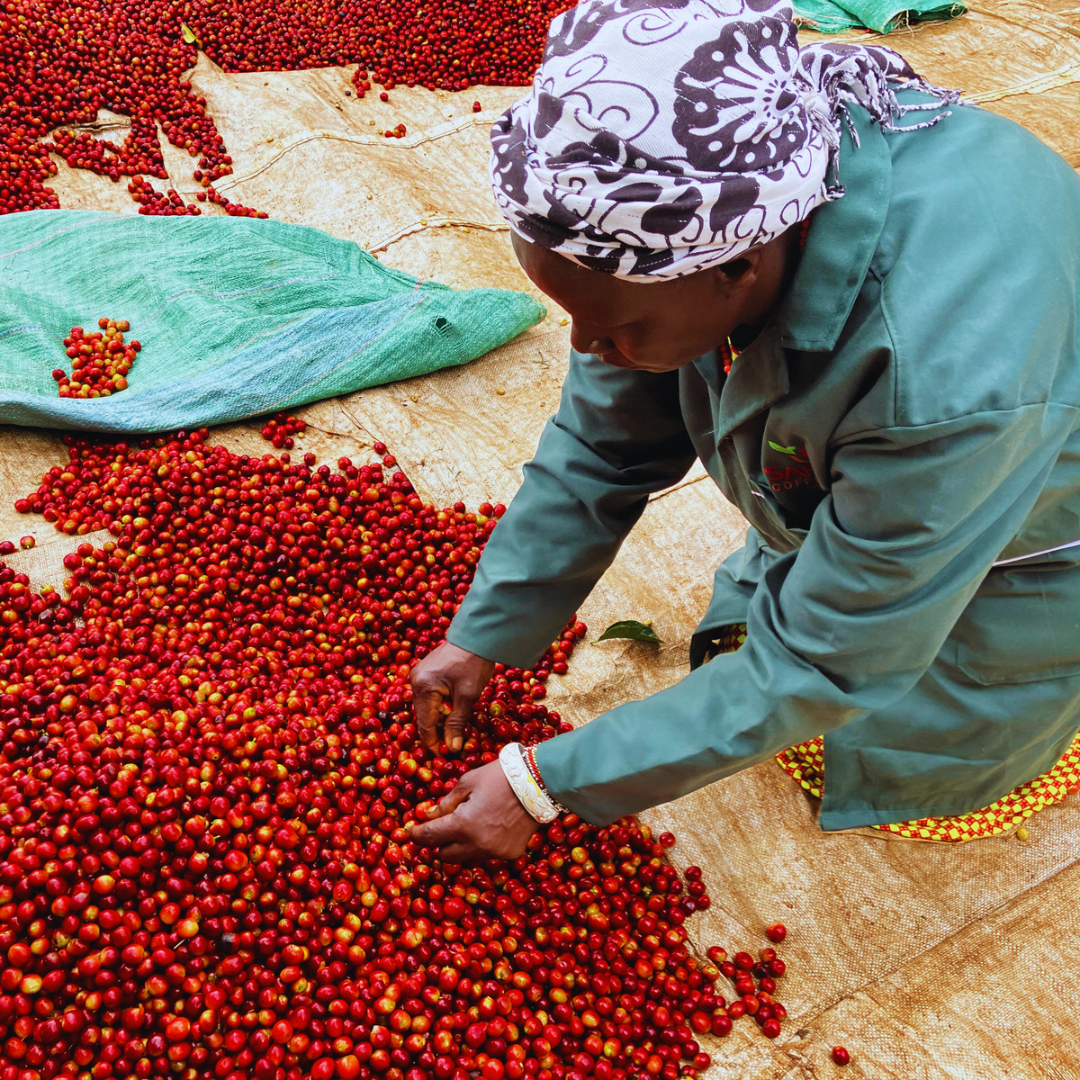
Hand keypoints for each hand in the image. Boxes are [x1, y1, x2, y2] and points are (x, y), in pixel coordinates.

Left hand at [409, 760, 539, 861]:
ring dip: (461, 846)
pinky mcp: (510, 854)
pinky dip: (482, 845)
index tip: (411, 833)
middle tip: (440, 829)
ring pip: (467, 858)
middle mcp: (477, 844)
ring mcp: (495, 852)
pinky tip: (488, 828)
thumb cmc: (500, 776)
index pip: (430, 837)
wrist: (540, 781)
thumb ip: (447, 802)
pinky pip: (488, 855)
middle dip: (439, 843)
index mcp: (462, 824)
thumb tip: (430, 815)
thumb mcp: (467, 782)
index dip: (417, 835)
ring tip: (466, 828)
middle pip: (446, 855)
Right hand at [410, 641, 494, 752]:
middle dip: (435, 732)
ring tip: (451, 732)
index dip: (433, 742)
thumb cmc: (474, 664)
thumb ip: (457, 723)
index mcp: (423, 687)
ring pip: (426, 707)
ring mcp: (418, 675)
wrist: (477, 637)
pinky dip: (438, 706)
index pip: (424, 724)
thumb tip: (451, 748)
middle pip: (423, 716)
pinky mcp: (425, 672)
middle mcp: (415, 681)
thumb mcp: (468, 696)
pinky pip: (428, 696)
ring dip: (438, 719)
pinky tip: (450, 713)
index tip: (442, 757)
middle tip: (449, 747)